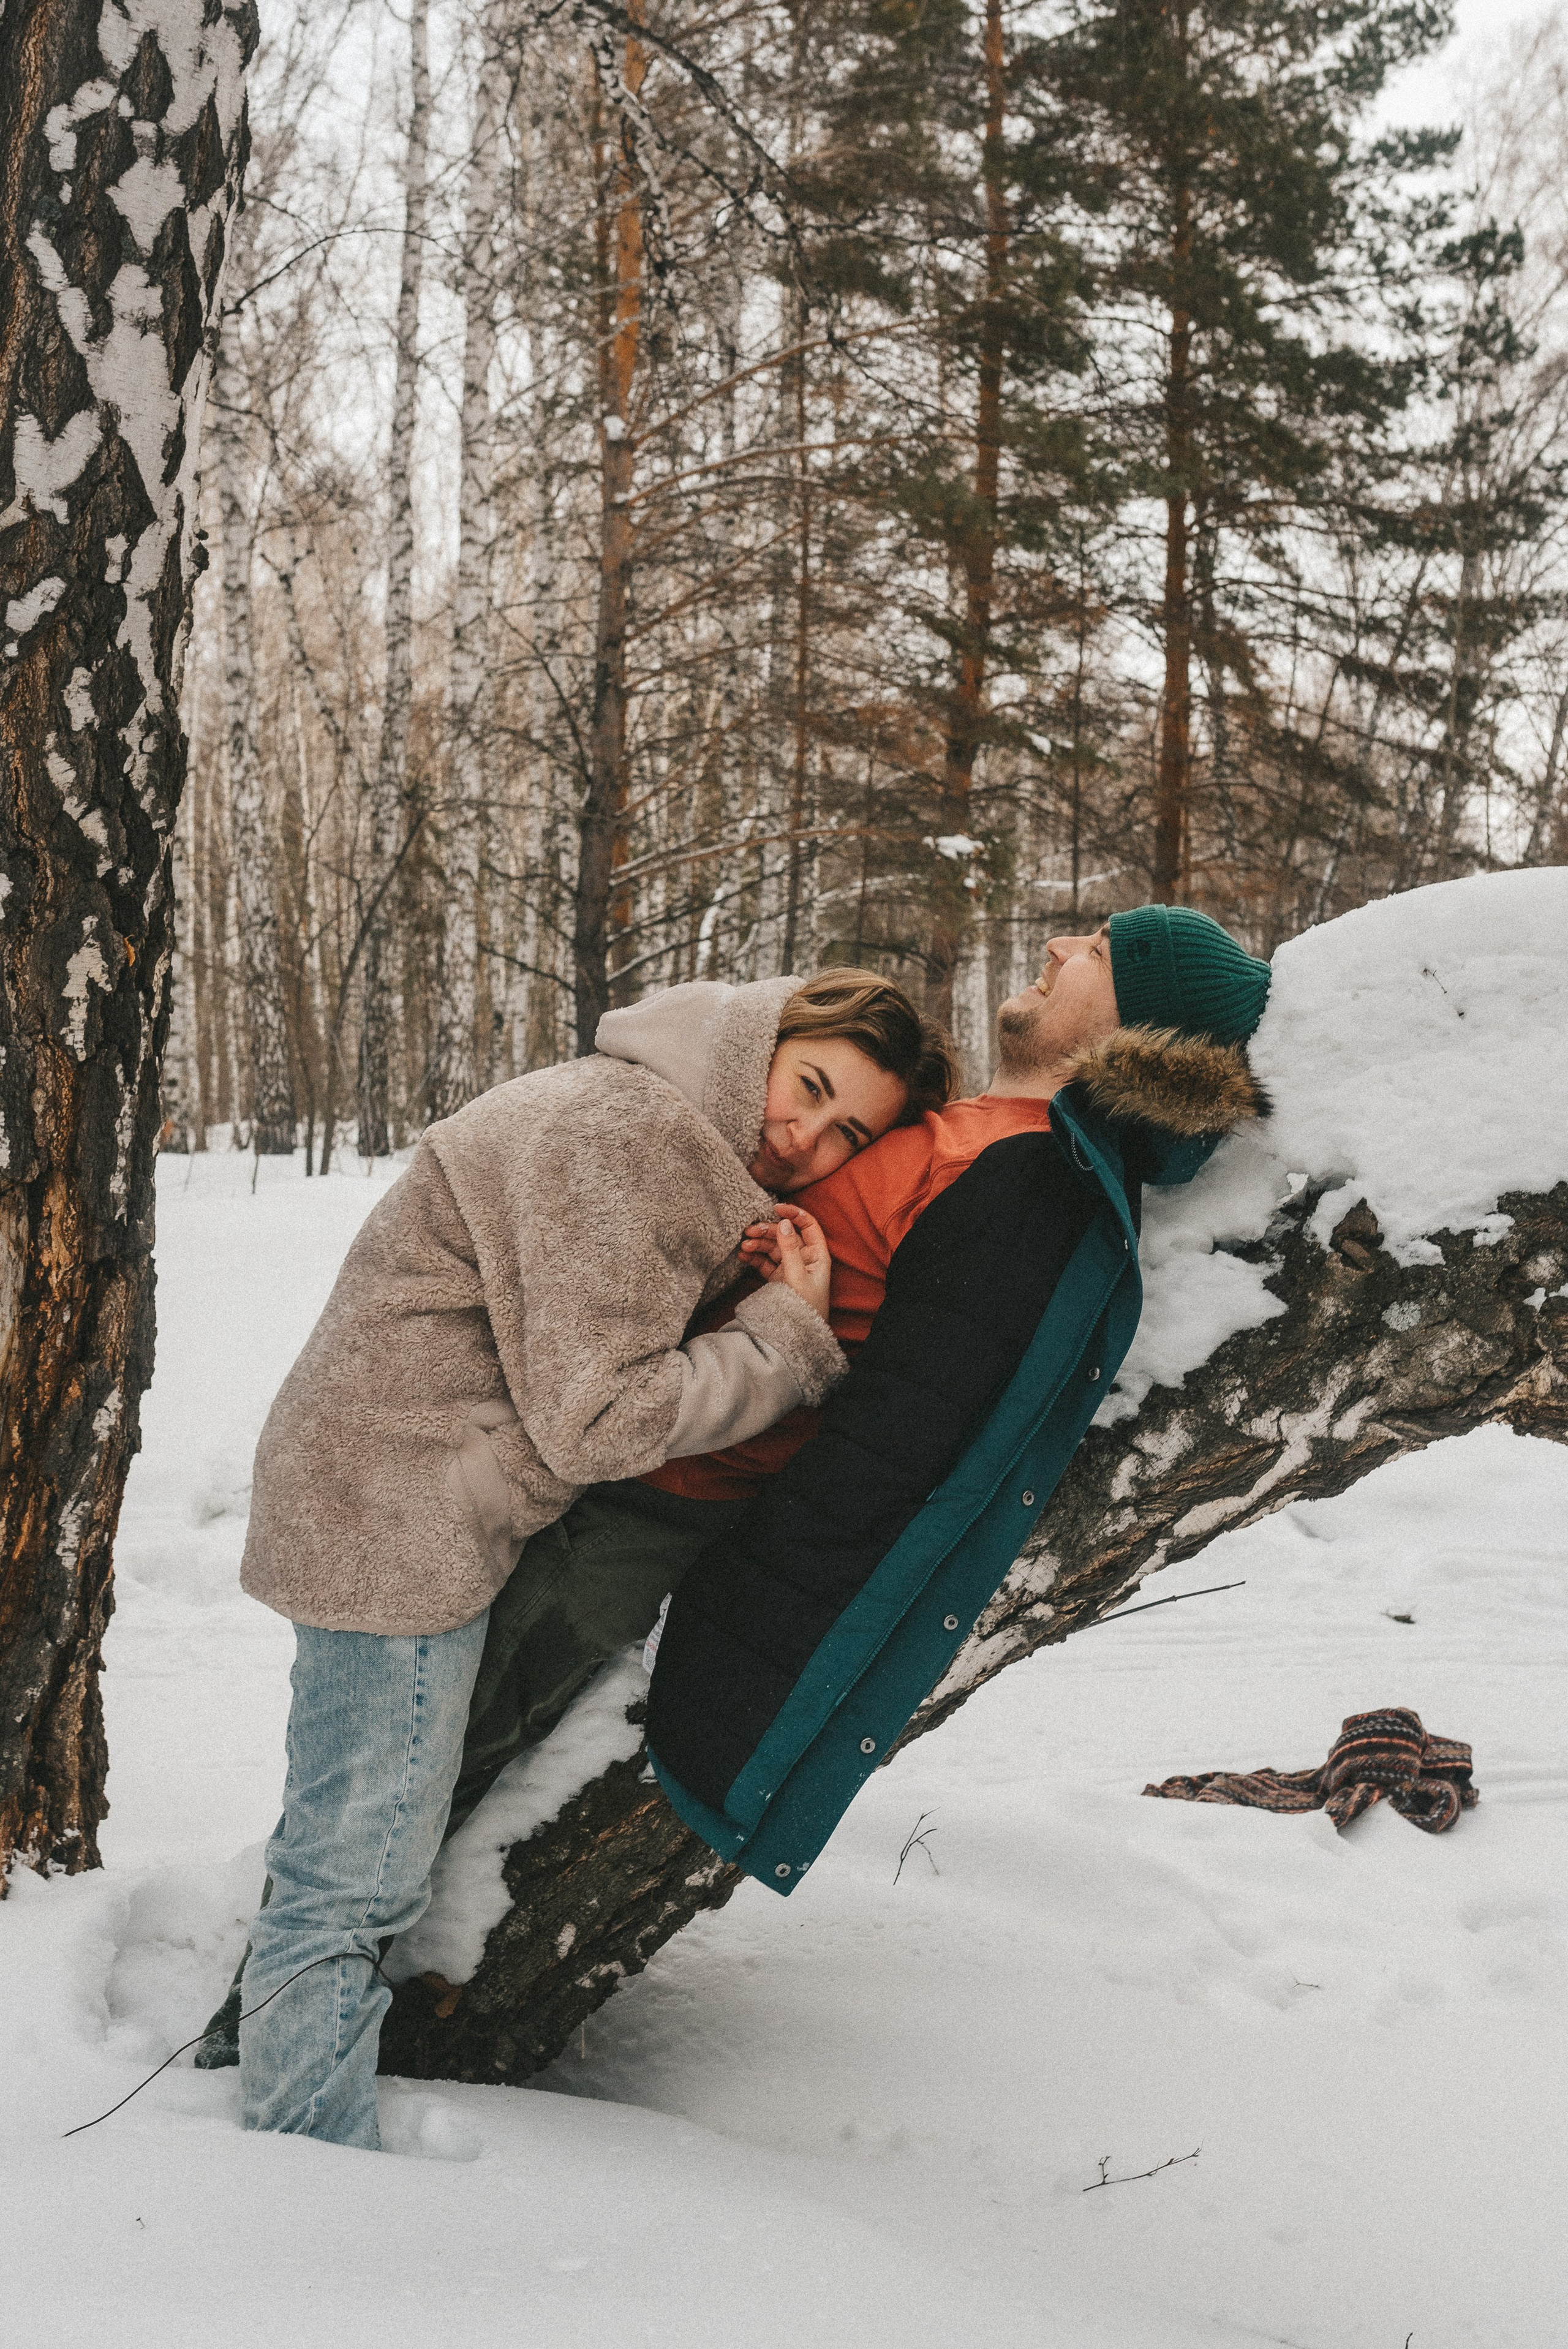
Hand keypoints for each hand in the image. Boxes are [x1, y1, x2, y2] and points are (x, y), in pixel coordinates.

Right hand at [739, 1203, 831, 1321]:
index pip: (808, 1225)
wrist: (800, 1335)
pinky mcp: (778, 1279)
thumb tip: (784, 1223)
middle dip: (767, 1231)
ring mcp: (790, 1268)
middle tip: (749, 1231)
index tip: (775, 1208)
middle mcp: (804, 1258)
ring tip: (743, 1246)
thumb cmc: (806, 1307)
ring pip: (772, 1248)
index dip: (793, 1213)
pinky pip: (764, 1262)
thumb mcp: (798, 1276)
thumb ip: (789, 1249)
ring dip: (757, 1244)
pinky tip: (743, 1256)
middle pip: (785, 1235)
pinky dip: (754, 1258)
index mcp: (817, 1255)